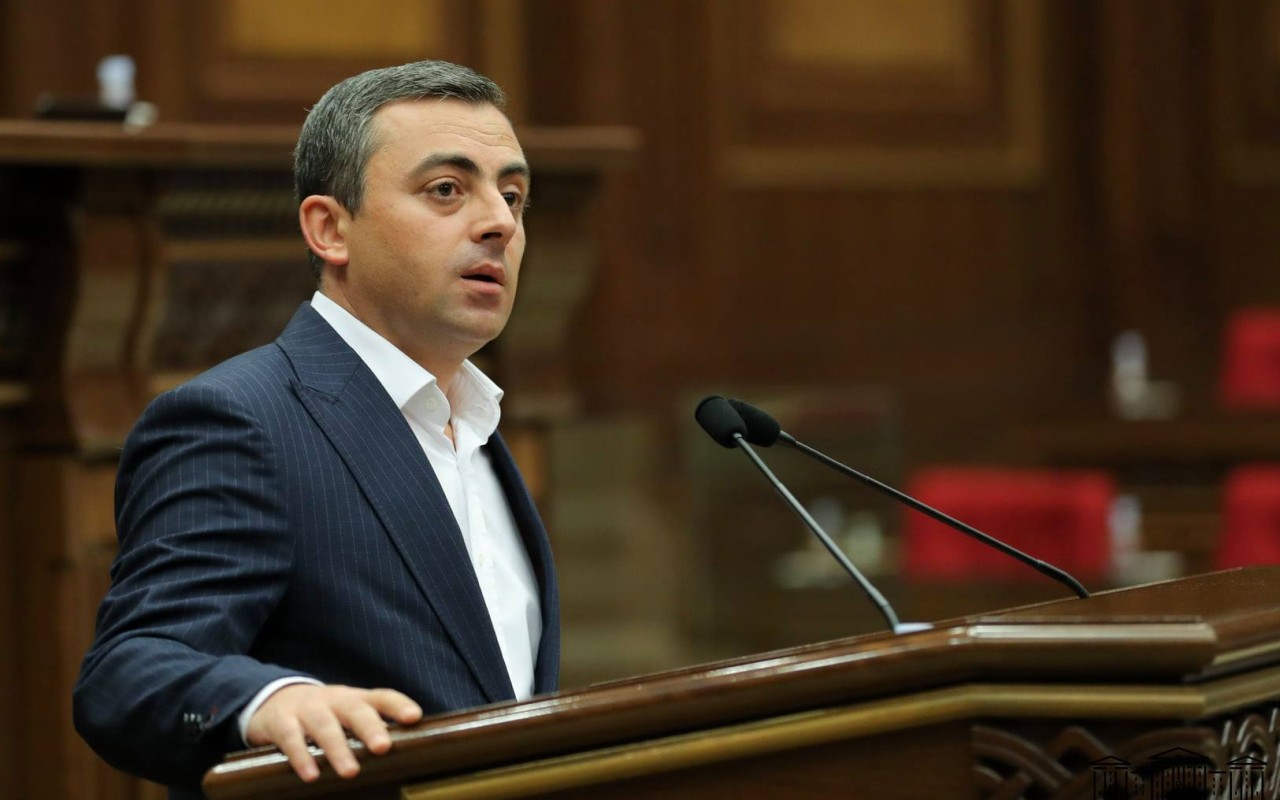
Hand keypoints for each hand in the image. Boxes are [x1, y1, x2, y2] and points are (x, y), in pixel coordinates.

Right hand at [245, 683, 422, 781]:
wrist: (274, 699)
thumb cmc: (324, 714)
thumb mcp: (347, 715)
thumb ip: (371, 729)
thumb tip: (406, 756)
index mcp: (355, 699)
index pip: (382, 697)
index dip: (398, 705)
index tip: (413, 717)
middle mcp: (334, 700)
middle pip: (354, 709)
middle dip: (369, 727)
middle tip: (383, 747)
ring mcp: (307, 708)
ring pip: (324, 725)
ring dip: (337, 748)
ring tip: (350, 772)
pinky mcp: (281, 721)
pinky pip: (291, 737)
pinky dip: (301, 756)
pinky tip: (311, 775)